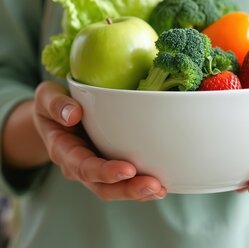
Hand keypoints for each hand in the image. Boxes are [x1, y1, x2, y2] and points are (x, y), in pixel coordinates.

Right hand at [33, 81, 166, 200]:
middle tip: (154, 186)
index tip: (127, 170)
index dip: (104, 171)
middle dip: (128, 189)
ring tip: (161, 189)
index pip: (83, 166)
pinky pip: (125, 181)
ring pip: (116, 189)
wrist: (56, 114)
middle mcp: (79, 166)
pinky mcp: (111, 164)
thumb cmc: (54, 104)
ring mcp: (96, 168)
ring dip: (138, 191)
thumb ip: (55, 104)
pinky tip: (162, 184)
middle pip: (102, 187)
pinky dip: (142, 184)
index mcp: (63, 150)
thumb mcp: (47, 97)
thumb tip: (73, 114)